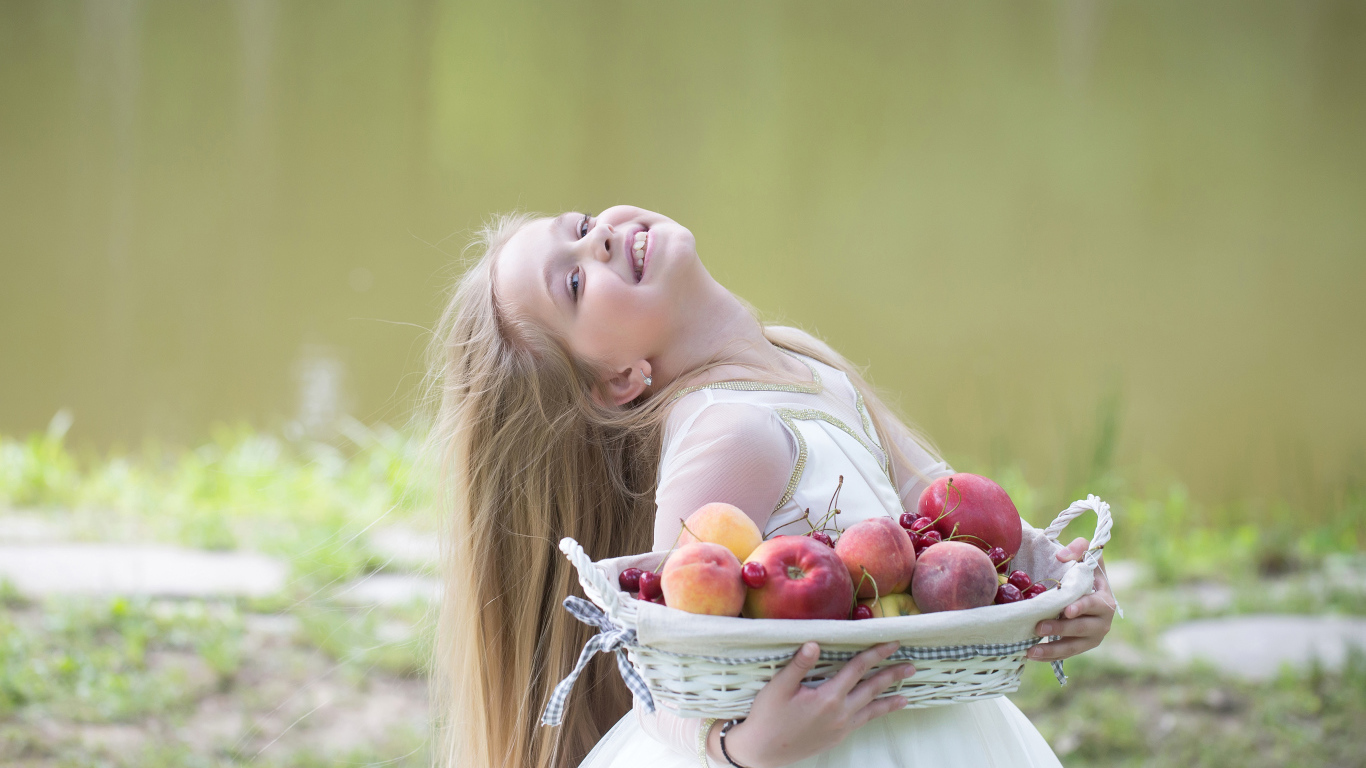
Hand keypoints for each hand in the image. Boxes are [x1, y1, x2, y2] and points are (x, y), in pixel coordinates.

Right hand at [710, 641, 914, 767]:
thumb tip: (815, 643)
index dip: (876, 653)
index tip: (892, 643)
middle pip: (872, 689)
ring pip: (872, 710)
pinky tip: (879, 711)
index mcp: (827, 697)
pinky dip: (876, 714)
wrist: (763, 752)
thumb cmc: (767, 717)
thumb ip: (799, 665)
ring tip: (906, 694)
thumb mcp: (778, 687)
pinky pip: (863, 722)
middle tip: (911, 666)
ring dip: (890, 700)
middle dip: (892, 676)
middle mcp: (840, 713)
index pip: (858, 669)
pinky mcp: (837, 737)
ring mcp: (841, 727)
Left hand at [1028, 537, 1116, 660]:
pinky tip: (1031, 655)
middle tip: (1039, 627)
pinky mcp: (1081, 646)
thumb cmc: (1084, 571)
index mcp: (1105, 599)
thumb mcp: (1086, 556)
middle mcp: (1102, 622)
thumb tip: (1061, 555)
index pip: (1095, 604)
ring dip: (1052, 650)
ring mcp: (1092, 637)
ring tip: (1031, 651)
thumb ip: (1078, 548)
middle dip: (1060, 628)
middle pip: (1081, 628)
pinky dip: (1049, 656)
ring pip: (1073, 646)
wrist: (1088, 590)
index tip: (1067, 611)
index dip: (1082, 608)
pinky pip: (1065, 654)